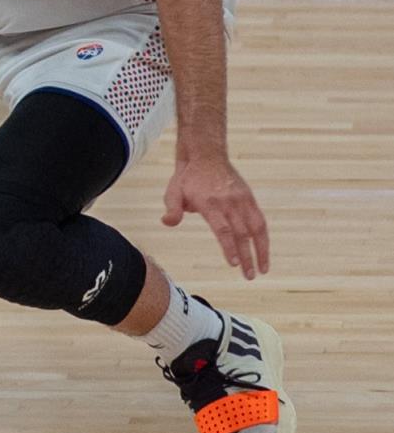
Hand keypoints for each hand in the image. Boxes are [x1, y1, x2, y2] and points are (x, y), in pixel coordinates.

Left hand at [163, 152, 269, 279]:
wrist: (206, 155)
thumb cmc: (187, 178)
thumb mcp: (173, 192)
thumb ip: (172, 209)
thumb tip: (167, 223)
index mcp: (210, 204)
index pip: (223, 230)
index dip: (229, 247)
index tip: (234, 264)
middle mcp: (229, 203)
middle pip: (241, 234)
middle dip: (247, 257)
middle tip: (249, 277)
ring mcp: (242, 200)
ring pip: (257, 228)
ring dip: (262, 250)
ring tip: (263, 269)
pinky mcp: (249, 198)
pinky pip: (260, 220)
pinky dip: (263, 237)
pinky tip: (264, 252)